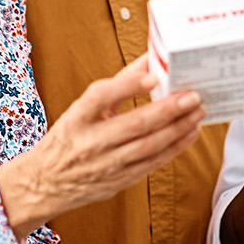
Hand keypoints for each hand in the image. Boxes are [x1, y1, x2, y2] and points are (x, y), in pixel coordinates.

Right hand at [0, 54, 205, 234]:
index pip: (100, 97)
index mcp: (77, 118)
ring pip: (149, 145)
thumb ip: (118, 85)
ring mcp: (106, 164)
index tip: (153, 76)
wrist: (45, 183)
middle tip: (193, 95)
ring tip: (198, 111)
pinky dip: (175, 147)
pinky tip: (190, 132)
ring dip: (178, 128)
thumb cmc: (69, 137)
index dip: (127, 86)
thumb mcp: (83, 108)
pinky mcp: (119, 180)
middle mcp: (90, 142)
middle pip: (134, 124)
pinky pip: (153, 162)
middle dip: (168, 109)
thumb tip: (150, 60)